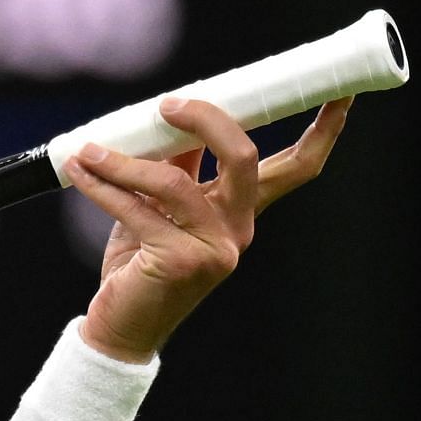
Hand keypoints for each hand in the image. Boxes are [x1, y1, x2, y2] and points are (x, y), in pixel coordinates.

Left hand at [67, 95, 352, 362]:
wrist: (119, 328)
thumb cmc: (140, 266)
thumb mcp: (160, 210)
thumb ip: (174, 167)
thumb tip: (170, 118)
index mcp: (243, 212)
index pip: (296, 167)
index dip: (322, 130)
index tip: (340, 92)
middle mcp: (238, 229)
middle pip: (244, 158)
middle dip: (210, 120)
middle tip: (168, 103)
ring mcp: (213, 248)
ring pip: (174, 182)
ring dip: (124, 161)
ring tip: (90, 150)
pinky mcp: (178, 262)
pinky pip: (136, 208)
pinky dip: (102, 186)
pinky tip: (80, 169)